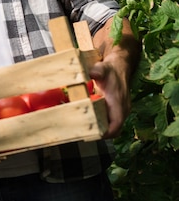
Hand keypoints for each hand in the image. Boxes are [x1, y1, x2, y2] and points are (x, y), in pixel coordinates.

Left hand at [90, 17, 140, 137]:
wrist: (120, 65)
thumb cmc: (111, 68)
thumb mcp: (103, 68)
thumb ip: (98, 71)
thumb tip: (91, 73)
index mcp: (119, 104)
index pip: (116, 126)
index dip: (105, 133)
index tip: (92, 135)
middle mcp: (121, 110)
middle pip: (112, 129)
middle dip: (98, 133)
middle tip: (80, 133)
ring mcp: (118, 110)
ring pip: (109, 125)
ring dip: (97, 128)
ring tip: (80, 128)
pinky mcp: (114, 108)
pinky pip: (107, 120)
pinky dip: (97, 121)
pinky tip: (84, 118)